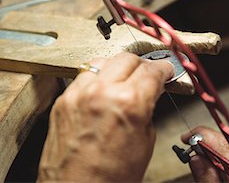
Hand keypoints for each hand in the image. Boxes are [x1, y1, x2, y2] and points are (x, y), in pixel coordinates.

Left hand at [38, 52, 173, 181]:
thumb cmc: (110, 178)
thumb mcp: (145, 141)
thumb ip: (147, 108)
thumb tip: (150, 91)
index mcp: (129, 103)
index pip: (152, 69)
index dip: (164, 69)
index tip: (165, 71)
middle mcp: (101, 92)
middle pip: (128, 58)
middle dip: (141, 66)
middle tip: (147, 77)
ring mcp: (79, 94)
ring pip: (104, 62)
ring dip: (117, 69)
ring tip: (123, 83)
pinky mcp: (63, 100)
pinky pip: (84, 77)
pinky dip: (97, 80)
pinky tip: (103, 93)